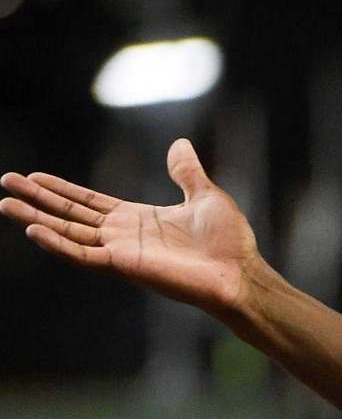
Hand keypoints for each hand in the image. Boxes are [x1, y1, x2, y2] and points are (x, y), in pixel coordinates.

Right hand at [2, 139, 257, 316]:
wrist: (241, 274)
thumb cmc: (229, 243)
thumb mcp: (205, 196)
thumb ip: (186, 172)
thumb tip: (179, 144)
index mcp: (138, 219)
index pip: (89, 202)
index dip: (61, 189)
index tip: (34, 176)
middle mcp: (124, 235)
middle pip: (70, 214)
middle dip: (38, 198)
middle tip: (6, 183)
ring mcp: (122, 251)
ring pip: (68, 232)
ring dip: (36, 218)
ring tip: (5, 204)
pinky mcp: (125, 266)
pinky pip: (83, 254)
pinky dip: (58, 243)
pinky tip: (33, 229)